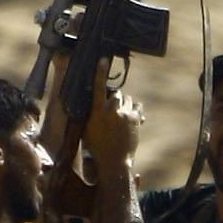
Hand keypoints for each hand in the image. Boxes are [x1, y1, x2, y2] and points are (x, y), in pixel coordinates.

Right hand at [84, 64, 141, 184]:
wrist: (114, 162)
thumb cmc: (95, 147)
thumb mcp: (86, 129)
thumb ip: (90, 113)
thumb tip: (92, 102)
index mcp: (97, 112)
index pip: (98, 87)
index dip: (100, 72)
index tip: (103, 60)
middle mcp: (112, 110)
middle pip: (115, 93)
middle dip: (113, 98)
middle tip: (110, 109)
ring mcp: (125, 114)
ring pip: (126, 99)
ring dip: (123, 104)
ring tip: (119, 117)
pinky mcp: (135, 120)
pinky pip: (136, 107)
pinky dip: (133, 110)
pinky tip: (129, 118)